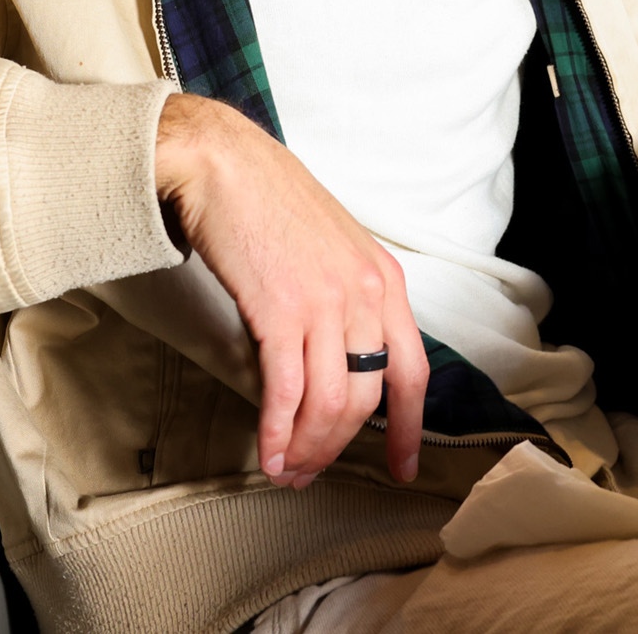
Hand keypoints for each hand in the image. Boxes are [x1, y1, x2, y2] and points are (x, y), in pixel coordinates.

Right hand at [154, 93, 427, 487]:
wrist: (224, 164)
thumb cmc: (271, 200)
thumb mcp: (336, 246)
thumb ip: (348, 298)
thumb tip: (339, 359)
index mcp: (385, 280)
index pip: (413, 371)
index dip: (409, 428)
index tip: (402, 466)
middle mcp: (365, 294)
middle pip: (367, 398)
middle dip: (339, 447)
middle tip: (312, 473)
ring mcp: (325, 303)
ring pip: (330, 402)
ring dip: (307, 447)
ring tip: (286, 470)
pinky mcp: (280, 310)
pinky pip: (286, 390)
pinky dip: (276, 430)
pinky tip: (267, 452)